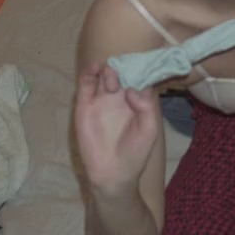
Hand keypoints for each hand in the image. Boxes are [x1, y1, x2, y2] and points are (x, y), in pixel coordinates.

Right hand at [74, 60, 159, 196]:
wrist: (112, 173)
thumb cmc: (135, 153)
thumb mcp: (149, 130)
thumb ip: (147, 107)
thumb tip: (132, 88)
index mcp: (137, 101)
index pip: (139, 76)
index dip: (141, 67)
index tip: (143, 61)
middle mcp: (119, 97)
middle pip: (121, 71)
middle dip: (123, 66)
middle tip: (124, 73)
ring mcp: (101, 100)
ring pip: (103, 74)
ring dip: (107, 67)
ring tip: (111, 74)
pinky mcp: (85, 106)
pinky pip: (86, 84)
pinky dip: (89, 71)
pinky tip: (95, 67)